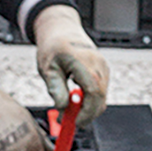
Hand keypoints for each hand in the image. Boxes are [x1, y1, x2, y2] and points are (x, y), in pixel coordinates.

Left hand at [31, 4, 109, 126]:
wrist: (63, 29)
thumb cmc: (53, 47)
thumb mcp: (48, 68)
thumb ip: (55, 88)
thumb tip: (63, 107)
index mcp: (84, 62)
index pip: (93, 93)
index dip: (86, 111)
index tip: (73, 121)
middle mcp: (99, 65)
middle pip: (101, 98)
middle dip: (87, 113)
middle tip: (70, 119)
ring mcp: (103, 67)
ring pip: (102, 96)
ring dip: (88, 106)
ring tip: (68, 104)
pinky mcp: (104, 71)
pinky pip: (101, 91)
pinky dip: (90, 99)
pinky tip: (75, 96)